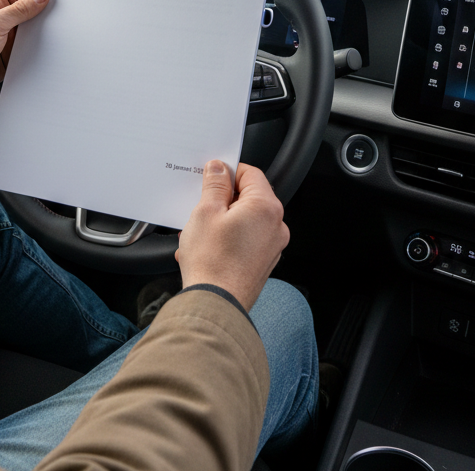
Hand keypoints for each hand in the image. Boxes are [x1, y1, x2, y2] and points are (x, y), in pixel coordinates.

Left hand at [0, 0, 48, 109]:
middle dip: (39, 16)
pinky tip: (41, 52)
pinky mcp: (6, 55)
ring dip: (36, 35)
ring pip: (29, 32)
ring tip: (48, 37)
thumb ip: (19, 10)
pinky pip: (26, 50)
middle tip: (56, 19)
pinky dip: (34, 51)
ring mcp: (2, 36)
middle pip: (27, 11)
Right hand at [176, 161, 288, 311]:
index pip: (250, 173)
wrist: (215, 305)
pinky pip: (246, 239)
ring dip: (222, 219)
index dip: (228, 172)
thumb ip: (215, 184)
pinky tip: (206, 246)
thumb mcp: (206, 211)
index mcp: (265, 208)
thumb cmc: (212, 262)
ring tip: (199, 231)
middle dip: (223, 199)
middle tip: (201, 205)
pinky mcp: (263, 263)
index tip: (211, 177)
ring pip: (245, 219)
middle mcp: (275, 226)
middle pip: (249, 197)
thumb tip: (219, 168)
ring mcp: (272, 246)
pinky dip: (228, 237)